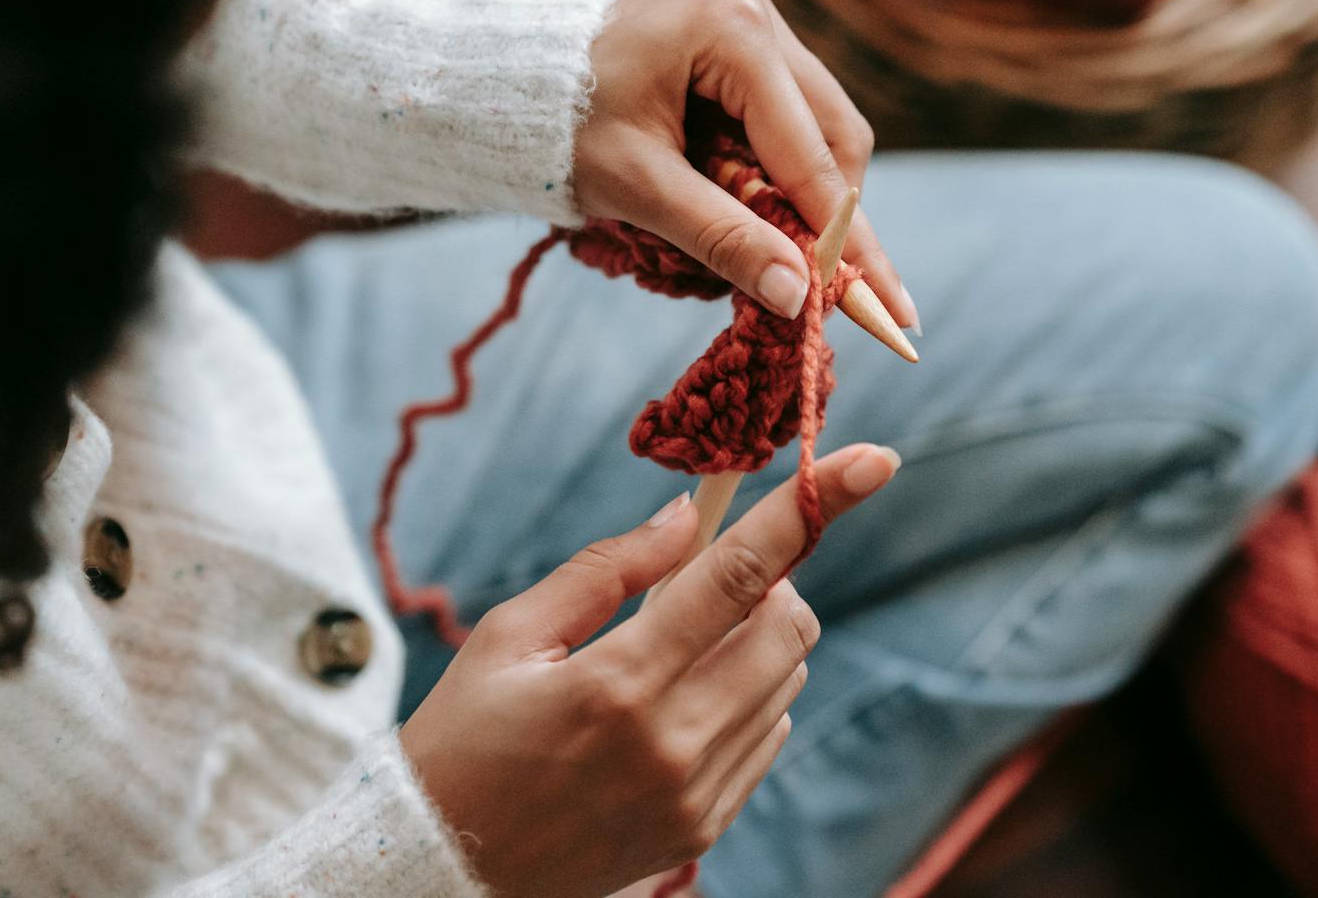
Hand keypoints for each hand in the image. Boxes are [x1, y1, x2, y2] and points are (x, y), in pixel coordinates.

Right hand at [400, 443, 901, 896]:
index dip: (811, 508)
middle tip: (705, 583)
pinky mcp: (704, 829)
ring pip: (788, 678)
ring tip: (675, 650)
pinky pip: (770, 734)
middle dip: (770, 582)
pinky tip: (678, 703)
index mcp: (618, 683)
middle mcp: (673, 743)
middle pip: (789, 627)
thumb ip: (607, 569)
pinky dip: (748, 697)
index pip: (739, 575)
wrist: (444, 868)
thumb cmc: (463, 739)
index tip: (874, 459)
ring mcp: (695, 795)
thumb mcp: (507, 636)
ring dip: (756, 640)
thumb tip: (690, 516)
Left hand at [572, 0, 915, 326]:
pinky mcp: (740, 40)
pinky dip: (779, 170)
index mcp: (734, 31)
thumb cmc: (558, 122)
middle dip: (836, 219)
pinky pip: (786, 115)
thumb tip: (799, 297)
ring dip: (807, 196)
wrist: (503, 69)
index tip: (887, 307)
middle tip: (847, 296)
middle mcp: (756, 11)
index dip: (848, 239)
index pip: (811, 155)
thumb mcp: (637, 186)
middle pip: (835, 135)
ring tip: (790, 257)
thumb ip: (721, 237)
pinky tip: (760, 211)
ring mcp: (752, 19)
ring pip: (820, 126)